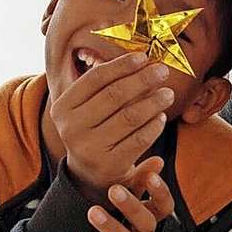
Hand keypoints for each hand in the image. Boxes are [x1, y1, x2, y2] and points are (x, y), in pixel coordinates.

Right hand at [50, 52, 173, 200]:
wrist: (89, 174)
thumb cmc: (93, 132)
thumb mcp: (87, 110)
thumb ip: (105, 87)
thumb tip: (140, 60)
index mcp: (63, 107)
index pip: (95, 78)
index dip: (121, 65)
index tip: (143, 57)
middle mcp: (72, 127)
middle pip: (114, 95)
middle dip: (142, 80)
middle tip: (162, 71)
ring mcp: (90, 148)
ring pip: (130, 116)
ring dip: (153, 102)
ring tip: (168, 93)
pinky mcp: (110, 164)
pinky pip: (139, 139)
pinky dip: (154, 126)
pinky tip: (162, 117)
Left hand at [78, 156, 173, 231]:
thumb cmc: (117, 225)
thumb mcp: (126, 203)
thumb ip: (139, 182)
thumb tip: (157, 160)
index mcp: (147, 219)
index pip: (164, 207)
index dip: (161, 193)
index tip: (152, 176)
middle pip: (147, 224)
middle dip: (132, 207)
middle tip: (114, 190)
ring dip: (112, 228)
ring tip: (93, 212)